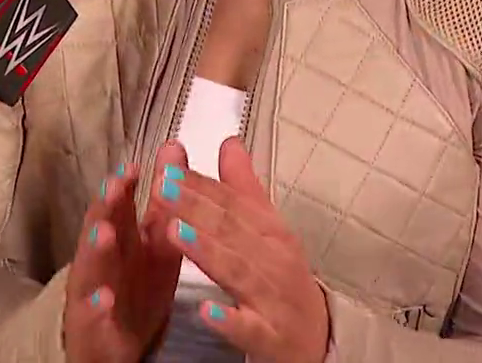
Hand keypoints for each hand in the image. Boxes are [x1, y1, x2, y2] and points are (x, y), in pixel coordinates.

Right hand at [63, 148, 185, 362]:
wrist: (116, 346)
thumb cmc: (137, 288)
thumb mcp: (156, 245)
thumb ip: (164, 202)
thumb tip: (174, 148)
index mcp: (121, 241)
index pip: (118, 207)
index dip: (123, 185)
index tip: (133, 165)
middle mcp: (102, 264)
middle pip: (99, 230)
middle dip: (105, 209)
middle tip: (114, 188)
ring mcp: (92, 296)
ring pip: (90, 271)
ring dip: (96, 252)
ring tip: (105, 233)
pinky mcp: (92, 331)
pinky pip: (92, 321)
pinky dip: (96, 310)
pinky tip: (104, 300)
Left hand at [153, 137, 329, 362]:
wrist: (319, 339)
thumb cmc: (285, 278)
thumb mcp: (269, 231)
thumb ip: (244, 188)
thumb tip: (229, 142)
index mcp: (272, 233)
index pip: (234, 204)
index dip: (201, 186)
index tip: (168, 169)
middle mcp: (274, 261)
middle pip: (232, 232)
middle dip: (196, 209)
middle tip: (162, 189)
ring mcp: (273, 301)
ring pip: (239, 274)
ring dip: (209, 253)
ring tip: (177, 234)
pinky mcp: (271, 338)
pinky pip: (250, 329)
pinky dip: (229, 321)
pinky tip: (206, 311)